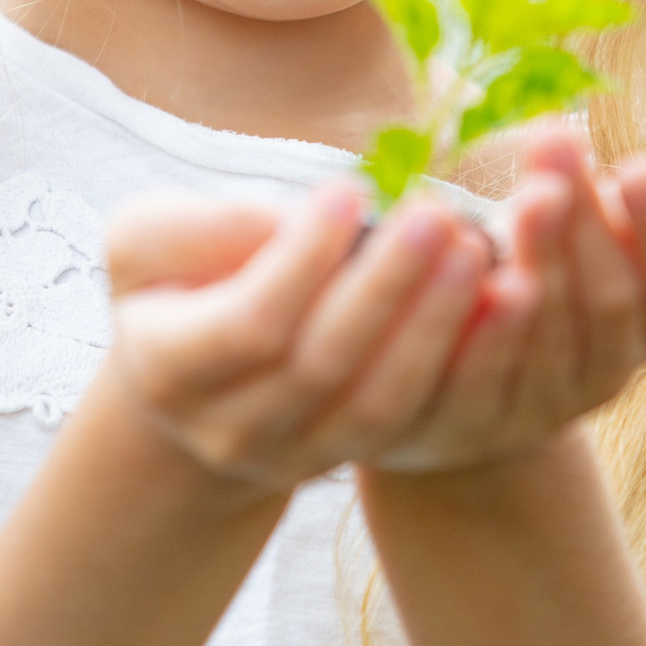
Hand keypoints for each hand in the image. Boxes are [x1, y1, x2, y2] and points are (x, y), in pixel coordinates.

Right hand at [102, 182, 495, 495]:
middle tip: (436, 214)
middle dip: (384, 286)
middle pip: (321, 366)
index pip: (248, 324)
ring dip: (434, 324)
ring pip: (376, 402)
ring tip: (474, 247)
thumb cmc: (175, 278)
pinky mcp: (349, 455)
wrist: (199, 369)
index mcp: (169, 370)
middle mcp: (228, 430)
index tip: (347, 189)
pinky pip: (412, 414)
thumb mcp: (150, 240)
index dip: (301, 261)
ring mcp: (292, 456)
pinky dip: (457, 357)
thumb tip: (282, 224)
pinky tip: (495, 296)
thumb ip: (197, 228)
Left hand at [368, 122, 645, 472]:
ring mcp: (538, 410)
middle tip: (557, 138)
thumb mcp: (595, 245)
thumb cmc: (547, 282)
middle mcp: (604, 376)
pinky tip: (468, 259)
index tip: (643, 165)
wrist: (464, 389)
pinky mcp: (469, 422)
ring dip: (540, 260)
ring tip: (527, 194)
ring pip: (549, 339)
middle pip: (609, 303)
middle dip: (586, 219)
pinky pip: (478, 378)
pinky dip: (480, 323)